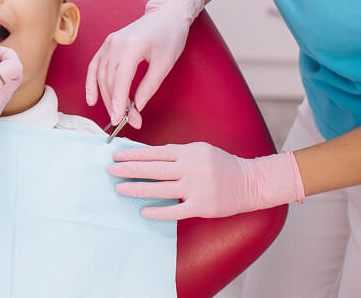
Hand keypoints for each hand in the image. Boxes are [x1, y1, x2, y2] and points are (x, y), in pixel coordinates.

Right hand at [85, 0, 204, 128]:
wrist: (166, 15)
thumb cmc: (170, 36)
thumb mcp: (165, 63)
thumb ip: (149, 86)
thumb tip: (137, 106)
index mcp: (132, 46)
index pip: (120, 79)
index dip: (118, 101)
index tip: (120, 119)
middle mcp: (115, 43)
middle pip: (109, 80)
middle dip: (115, 103)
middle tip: (128, 121)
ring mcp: (109, 43)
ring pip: (101, 76)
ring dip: (107, 97)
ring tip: (117, 114)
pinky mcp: (107, 44)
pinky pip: (95, 66)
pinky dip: (91, 83)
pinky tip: (91, 99)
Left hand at [107, 142, 304, 220]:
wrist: (250, 183)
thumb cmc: (222, 165)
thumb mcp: (200, 150)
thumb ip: (177, 154)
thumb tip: (148, 157)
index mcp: (190, 151)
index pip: (155, 152)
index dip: (134, 154)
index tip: (116, 155)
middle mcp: (191, 168)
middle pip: (154, 168)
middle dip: (129, 169)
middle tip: (110, 170)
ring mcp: (197, 188)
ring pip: (160, 188)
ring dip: (137, 189)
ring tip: (119, 188)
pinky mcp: (202, 206)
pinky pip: (174, 210)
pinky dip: (157, 211)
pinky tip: (142, 211)